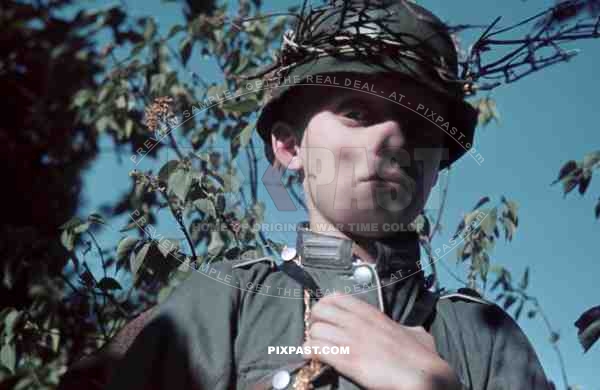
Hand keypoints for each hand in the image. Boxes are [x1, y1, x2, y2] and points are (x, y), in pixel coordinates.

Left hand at [302, 292, 461, 389]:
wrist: (423, 376)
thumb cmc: (421, 356)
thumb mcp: (415, 333)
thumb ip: (406, 328)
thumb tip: (411, 331)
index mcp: (370, 314)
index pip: (335, 297)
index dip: (325, 307)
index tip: (327, 318)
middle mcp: (357, 323)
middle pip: (319, 311)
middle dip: (315, 322)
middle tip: (319, 333)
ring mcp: (351, 341)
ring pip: (315, 331)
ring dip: (313, 340)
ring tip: (317, 348)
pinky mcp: (347, 361)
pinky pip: (317, 350)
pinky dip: (311, 354)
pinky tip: (315, 358)